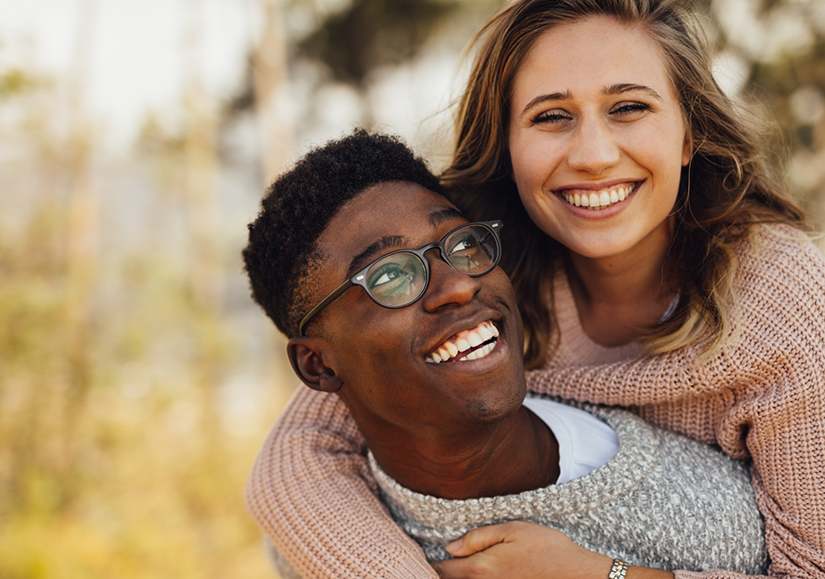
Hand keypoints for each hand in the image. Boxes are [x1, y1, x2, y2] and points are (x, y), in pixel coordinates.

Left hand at [431, 521, 612, 578]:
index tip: (413, 555)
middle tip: (421, 562)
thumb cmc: (546, 546)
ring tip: (441, 566)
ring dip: (453, 576)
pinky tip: (467, 570)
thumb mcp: (511, 529)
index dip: (425, 565)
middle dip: (436, 572)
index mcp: (481, 568)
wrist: (576, 573)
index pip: (441, 571)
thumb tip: (450, 548)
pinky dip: (468, 578)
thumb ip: (477, 538)